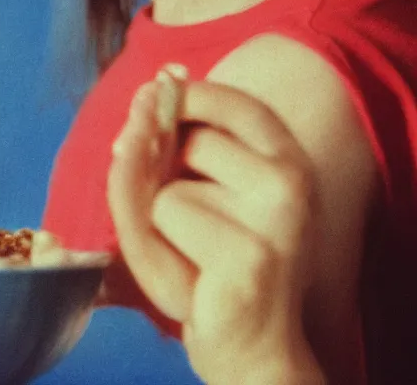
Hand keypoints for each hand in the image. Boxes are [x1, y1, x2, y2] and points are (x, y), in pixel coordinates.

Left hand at [107, 69, 325, 383]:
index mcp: (288, 159)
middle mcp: (292, 182)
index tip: (155, 102)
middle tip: (192, 221)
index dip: (186, 96)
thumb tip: (150, 92)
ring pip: (165, 188)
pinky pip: (164, 221)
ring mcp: (277, 220)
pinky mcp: (249, 259)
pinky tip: (194, 279)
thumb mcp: (199, 192)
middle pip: (187, 140)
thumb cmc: (217, 263)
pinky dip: (156, 251)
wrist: (254, 350)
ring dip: (159, 223)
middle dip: (161, 171)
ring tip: (196, 257)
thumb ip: (172, 141)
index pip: (234, 101)